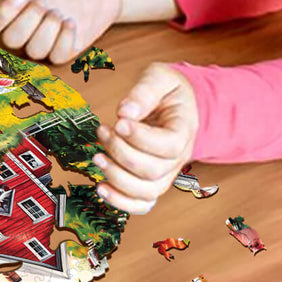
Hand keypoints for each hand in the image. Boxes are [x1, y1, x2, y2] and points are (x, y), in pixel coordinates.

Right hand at [0, 0, 120, 64]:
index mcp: (13, 7)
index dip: (1, 14)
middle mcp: (26, 27)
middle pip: (11, 40)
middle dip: (26, 21)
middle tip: (43, 0)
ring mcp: (46, 40)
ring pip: (34, 51)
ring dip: (46, 30)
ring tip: (59, 11)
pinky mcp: (66, 48)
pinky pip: (57, 56)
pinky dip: (63, 40)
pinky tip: (71, 21)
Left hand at [94, 63, 198, 214]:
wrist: (178, 104)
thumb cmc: (168, 90)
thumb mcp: (160, 78)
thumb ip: (145, 91)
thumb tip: (126, 112)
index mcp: (184, 131)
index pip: (168, 146)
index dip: (140, 138)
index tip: (118, 121)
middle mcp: (178, 158)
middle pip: (153, 171)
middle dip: (121, 153)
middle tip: (103, 131)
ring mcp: (165, 173)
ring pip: (146, 191)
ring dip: (116, 177)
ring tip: (97, 157)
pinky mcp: (151, 181)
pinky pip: (142, 204)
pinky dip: (121, 202)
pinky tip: (101, 188)